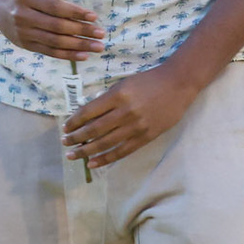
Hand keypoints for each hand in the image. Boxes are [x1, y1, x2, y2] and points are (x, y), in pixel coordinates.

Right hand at [0, 0, 102, 61]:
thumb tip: (80, 14)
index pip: (56, 7)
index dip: (75, 13)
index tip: (94, 17)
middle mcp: (22, 16)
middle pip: (57, 26)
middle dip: (82, 31)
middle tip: (101, 34)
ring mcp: (22, 32)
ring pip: (54, 42)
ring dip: (79, 46)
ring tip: (97, 47)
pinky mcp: (23, 44)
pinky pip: (48, 51)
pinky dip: (67, 54)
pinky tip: (83, 55)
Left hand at [62, 63, 198, 169]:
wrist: (179, 84)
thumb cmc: (149, 81)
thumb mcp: (125, 84)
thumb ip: (107, 99)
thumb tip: (87, 117)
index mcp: (118, 95)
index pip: (88, 112)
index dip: (74, 122)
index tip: (65, 128)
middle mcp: (125, 111)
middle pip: (93, 130)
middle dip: (75, 138)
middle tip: (64, 143)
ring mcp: (136, 126)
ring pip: (105, 143)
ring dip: (85, 151)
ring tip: (72, 155)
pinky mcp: (146, 136)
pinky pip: (122, 151)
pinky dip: (105, 159)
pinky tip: (92, 163)